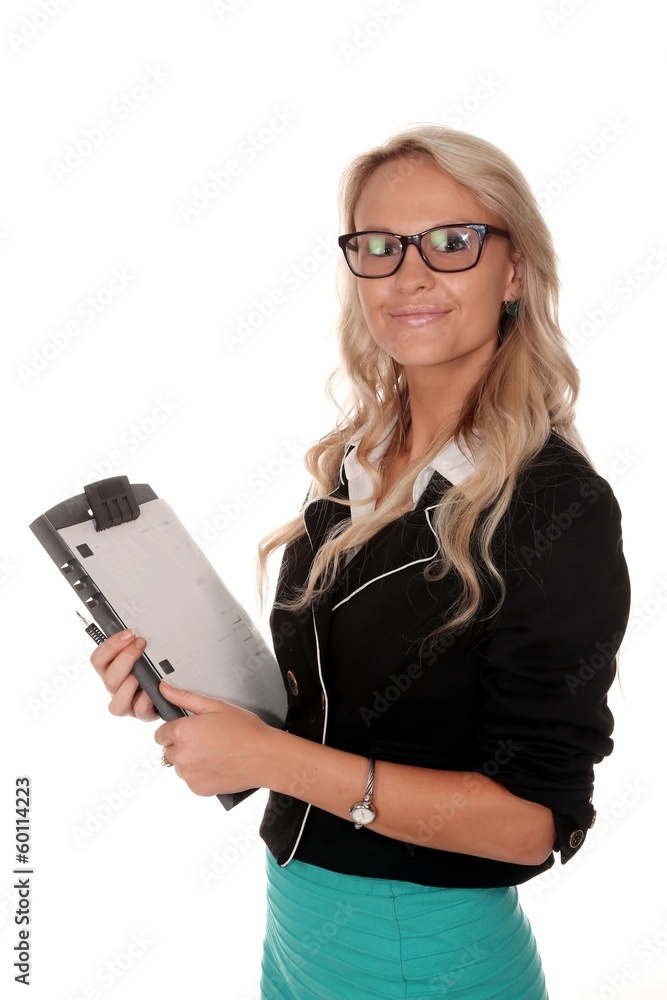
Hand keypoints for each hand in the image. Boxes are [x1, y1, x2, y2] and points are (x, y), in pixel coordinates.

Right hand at [90, 629, 158, 721]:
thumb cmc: (154, 663)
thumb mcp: (144, 650)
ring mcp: (127, 703)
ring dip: (132, 684)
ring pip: (117, 702)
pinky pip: (140, 711)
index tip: (129, 633)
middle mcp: (115, 688)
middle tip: (142, 644)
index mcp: (110, 670)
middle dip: (126, 658)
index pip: (98, 659)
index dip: (111, 646)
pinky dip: (148, 699)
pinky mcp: (142, 714)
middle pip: (108, 678)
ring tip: (146, 671)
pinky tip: (157, 688)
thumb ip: (136, 642)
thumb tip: (139, 627)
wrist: (173, 684)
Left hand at [154, 681, 273, 795]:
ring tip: (214, 753)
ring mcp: (188, 774)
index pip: (160, 734)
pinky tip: (217, 765)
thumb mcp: (216, 706)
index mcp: (182, 732)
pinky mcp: (197, 788)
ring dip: (190, 760)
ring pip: (179, 766)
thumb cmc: (244, 730)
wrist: (265, 757)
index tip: (189, 730)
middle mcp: (180, 755)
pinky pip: (191, 780)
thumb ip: (184, 697)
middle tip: (206, 740)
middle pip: (168, 750)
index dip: (174, 730)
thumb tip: (163, 689)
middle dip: (181, 745)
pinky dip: (200, 774)